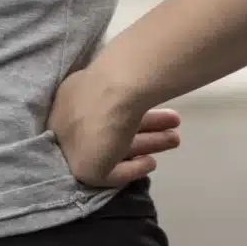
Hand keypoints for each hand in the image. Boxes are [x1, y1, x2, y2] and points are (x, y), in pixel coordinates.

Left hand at [50, 64, 181, 189]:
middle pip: (113, 129)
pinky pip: (113, 174)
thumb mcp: (117, 71)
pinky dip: (133, 169)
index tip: (151, 111)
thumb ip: (122, 86)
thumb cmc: (118, 76)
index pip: (100, 113)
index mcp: (73, 96)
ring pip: (117, 147)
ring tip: (176, 139)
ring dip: (148, 143)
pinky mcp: (86, 170)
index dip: (128, 115)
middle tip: (174, 121)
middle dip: (147, 126)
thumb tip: (138, 87)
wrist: (113, 90)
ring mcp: (75, 148)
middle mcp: (71, 121)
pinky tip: (151, 162)